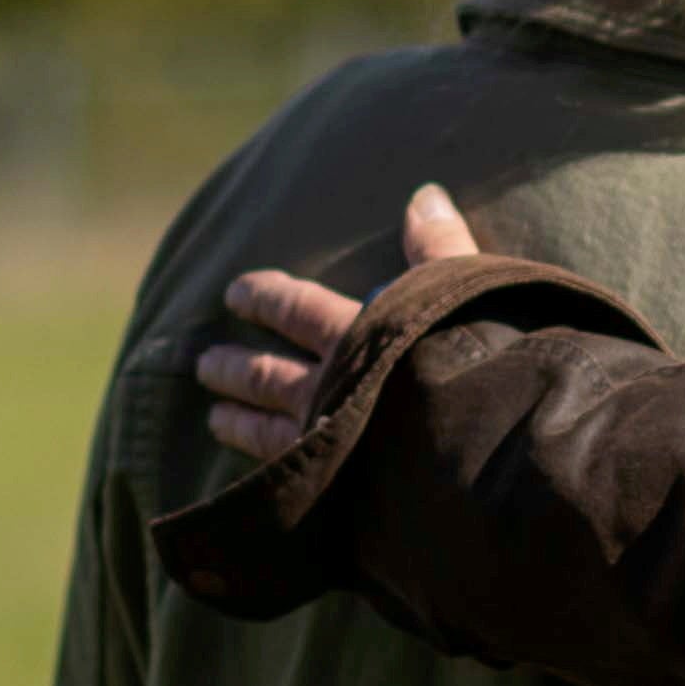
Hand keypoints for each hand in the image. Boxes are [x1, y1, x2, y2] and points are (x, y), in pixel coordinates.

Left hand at [199, 185, 479, 460]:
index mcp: (356, 334)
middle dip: (233, 366)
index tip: (235, 293)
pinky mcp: (335, 492)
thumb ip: (439, 246)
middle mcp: (329, 387)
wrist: (479, 444)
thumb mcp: (465, 290)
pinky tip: (250, 483)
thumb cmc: (478, 363)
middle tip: (205, 363)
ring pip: (265, 430)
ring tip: (213, 418)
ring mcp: (327, 442)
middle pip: (266, 373)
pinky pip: (284, 480)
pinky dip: (262, 475)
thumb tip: (424, 193)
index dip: (264, 298)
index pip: (296, 309)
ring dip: (237, 420)